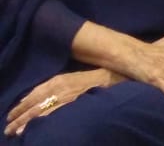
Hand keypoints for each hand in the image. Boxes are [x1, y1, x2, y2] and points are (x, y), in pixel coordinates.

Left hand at [4, 68, 123, 136]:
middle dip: (19, 116)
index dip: (20, 106)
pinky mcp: (73, 103)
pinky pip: (54, 113)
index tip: (11, 115)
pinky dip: (42, 120)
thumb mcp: (68, 79)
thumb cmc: (88, 78)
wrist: (109, 78)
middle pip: (33, 104)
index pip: (32, 94)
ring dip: (26, 121)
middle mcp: (58, 87)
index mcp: (56, 80)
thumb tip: (33, 97)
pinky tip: (34, 127)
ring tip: (15, 131)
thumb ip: (52, 86)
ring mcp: (65, 96)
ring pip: (40, 110)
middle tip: (8, 128)